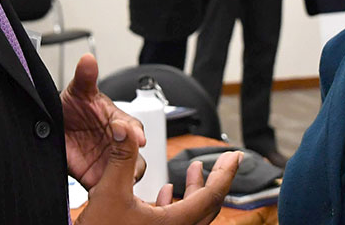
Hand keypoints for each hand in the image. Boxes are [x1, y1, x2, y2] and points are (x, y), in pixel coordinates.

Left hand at [62, 54, 145, 187]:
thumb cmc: (72, 108)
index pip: (134, 127)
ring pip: (127, 174)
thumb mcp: (76, 92)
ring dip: (123, 175)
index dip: (136, 132)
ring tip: (113, 175)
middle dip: (133, 158)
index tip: (137, 137)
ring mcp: (109, 161)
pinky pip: (109, 188)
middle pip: (137, 155)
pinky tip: (100, 186)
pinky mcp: (97, 178)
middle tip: (126, 159)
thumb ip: (85, 78)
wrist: (52, 129)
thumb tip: (88, 59)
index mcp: (118, 121)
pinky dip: (108, 189)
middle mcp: (118, 143)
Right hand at [75, 120, 241, 224]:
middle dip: (216, 178)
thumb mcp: (109, 193)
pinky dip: (176, 204)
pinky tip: (166, 193)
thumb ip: (122, 159)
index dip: (226, 173)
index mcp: (174, 224)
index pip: (212, 195)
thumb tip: (127, 128)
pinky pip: (176, 222)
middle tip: (226, 160)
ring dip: (195, 189)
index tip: (236, 156)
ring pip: (192, 214)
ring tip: (197, 170)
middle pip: (207, 204)